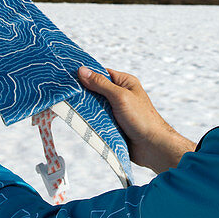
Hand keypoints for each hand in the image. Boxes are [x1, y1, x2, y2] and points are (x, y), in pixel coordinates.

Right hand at [78, 67, 194, 173]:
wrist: (152, 147)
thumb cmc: (142, 119)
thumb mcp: (120, 97)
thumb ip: (101, 84)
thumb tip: (82, 71)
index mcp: (125, 83)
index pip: (101, 74)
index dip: (86, 75)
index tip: (69, 77)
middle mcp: (120, 95)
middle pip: (96, 91)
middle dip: (84, 94)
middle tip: (66, 95)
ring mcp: (116, 111)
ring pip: (95, 107)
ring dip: (87, 110)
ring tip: (70, 109)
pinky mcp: (113, 125)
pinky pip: (98, 120)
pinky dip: (91, 122)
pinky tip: (80, 121)